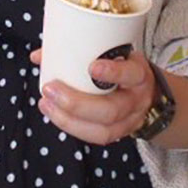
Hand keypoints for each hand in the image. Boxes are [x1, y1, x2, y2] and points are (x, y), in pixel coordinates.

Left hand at [30, 48, 155, 144]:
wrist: (147, 92)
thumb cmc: (123, 67)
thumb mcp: (113, 53)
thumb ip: (81, 50)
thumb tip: (39, 55)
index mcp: (138, 74)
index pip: (131, 73)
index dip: (113, 73)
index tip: (92, 67)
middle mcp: (136, 100)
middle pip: (111, 109)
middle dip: (77, 103)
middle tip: (51, 89)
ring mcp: (129, 121)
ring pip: (103, 130)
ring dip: (69, 119)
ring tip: (46, 104)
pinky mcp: (118, 133)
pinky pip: (95, 136)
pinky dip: (72, 126)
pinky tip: (54, 114)